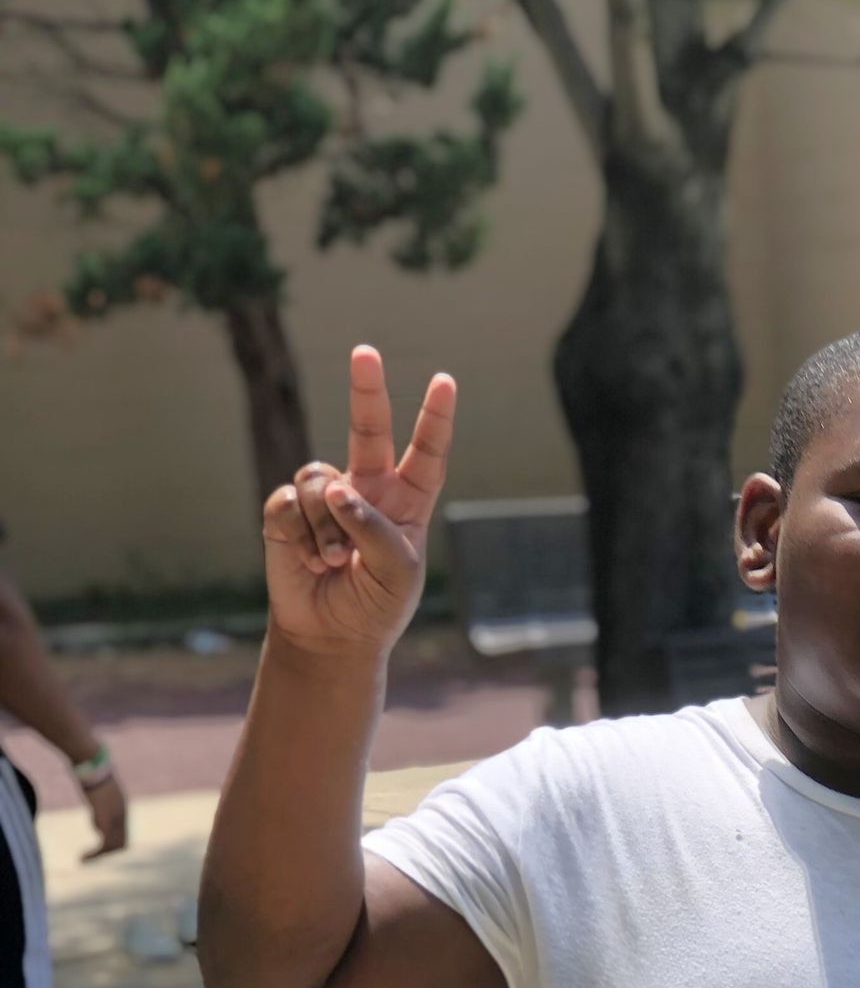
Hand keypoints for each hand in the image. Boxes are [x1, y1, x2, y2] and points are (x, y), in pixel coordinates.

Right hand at [80, 771, 126, 860]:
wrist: (91, 760)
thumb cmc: (90, 771)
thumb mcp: (97, 791)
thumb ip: (99, 805)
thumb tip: (95, 816)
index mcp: (121, 808)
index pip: (123, 834)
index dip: (112, 844)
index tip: (98, 851)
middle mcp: (121, 814)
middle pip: (122, 842)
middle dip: (107, 853)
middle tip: (89, 859)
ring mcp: (114, 816)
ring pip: (114, 844)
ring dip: (99, 855)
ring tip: (83, 859)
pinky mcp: (104, 816)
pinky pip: (105, 840)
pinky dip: (96, 852)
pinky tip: (83, 855)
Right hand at [262, 344, 455, 659]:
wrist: (331, 635)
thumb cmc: (376, 604)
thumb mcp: (396, 572)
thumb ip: (375, 528)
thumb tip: (336, 489)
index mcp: (406, 502)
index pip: (426, 454)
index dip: (435, 419)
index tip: (445, 382)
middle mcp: (366, 489)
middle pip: (368, 429)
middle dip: (366, 390)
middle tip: (364, 352)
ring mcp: (325, 497)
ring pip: (320, 481)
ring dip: (326, 526)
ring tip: (333, 562)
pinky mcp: (287, 511)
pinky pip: (289, 502)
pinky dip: (300, 534)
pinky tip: (309, 561)